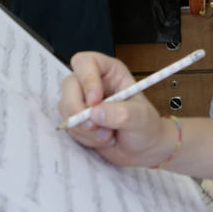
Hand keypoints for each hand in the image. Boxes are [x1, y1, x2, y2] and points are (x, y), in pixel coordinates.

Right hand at [59, 52, 173, 166]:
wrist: (142, 149)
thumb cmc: (145, 126)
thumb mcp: (141, 118)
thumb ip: (122, 113)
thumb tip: (96, 112)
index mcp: (110, 72)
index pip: (86, 62)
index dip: (87, 80)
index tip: (95, 102)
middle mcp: (93, 83)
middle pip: (69, 85)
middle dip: (78, 109)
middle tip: (95, 126)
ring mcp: (82, 101)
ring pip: (66, 107)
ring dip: (85, 128)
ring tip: (108, 135)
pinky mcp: (77, 119)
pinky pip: (68, 125)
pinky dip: (83, 137)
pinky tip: (101, 139)